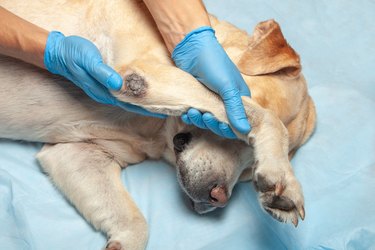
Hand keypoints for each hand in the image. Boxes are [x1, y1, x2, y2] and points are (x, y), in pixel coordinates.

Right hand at [44, 31, 165, 118]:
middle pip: (131, 105)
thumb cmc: (74, 55)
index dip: (145, 108)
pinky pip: (123, 92)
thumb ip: (103, 73)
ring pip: (127, 100)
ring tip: (156, 104)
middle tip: (165, 110)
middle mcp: (105, 94)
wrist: (59, 53)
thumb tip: (118, 85)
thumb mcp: (88, 61)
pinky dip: (134, 94)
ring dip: (141, 103)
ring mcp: (104, 90)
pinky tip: (140, 93)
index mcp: (104, 91)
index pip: (129, 104)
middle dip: (147, 108)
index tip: (160, 112)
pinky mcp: (104, 83)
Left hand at [172, 26, 250, 137]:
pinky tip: (186, 113)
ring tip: (192, 112)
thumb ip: (235, 110)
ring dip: (199, 120)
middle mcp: (227, 101)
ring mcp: (211, 99)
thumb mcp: (227, 87)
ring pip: (207, 120)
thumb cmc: (213, 64)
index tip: (220, 126)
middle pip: (222, 123)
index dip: (230, 128)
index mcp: (240, 98)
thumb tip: (246, 131)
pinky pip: (196, 114)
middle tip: (205, 117)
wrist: (191, 48)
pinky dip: (191, 117)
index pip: (239, 121)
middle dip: (212, 124)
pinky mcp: (198, 98)